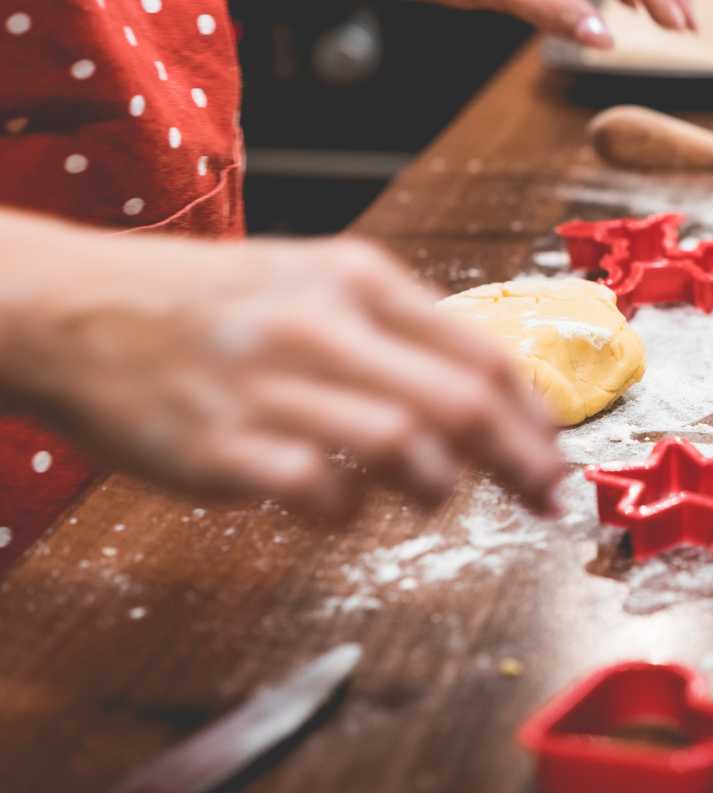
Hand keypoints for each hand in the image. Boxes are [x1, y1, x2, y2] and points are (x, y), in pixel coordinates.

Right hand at [2, 224, 565, 518]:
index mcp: (357, 280)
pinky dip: (348, 512)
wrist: (72, 309)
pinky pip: (320, 493)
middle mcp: (323, 325)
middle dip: (522, 462)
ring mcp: (271, 385)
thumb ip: (398, 331)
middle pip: (462, 403)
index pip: (483, 353)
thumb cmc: (208, 304)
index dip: (537, 417)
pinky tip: (341, 507)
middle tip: (546, 499)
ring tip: (433, 496)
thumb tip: (490, 397)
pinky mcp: (224, 446)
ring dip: (439, 486)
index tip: (560, 456)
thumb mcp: (311, 283)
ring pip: (403, 445)